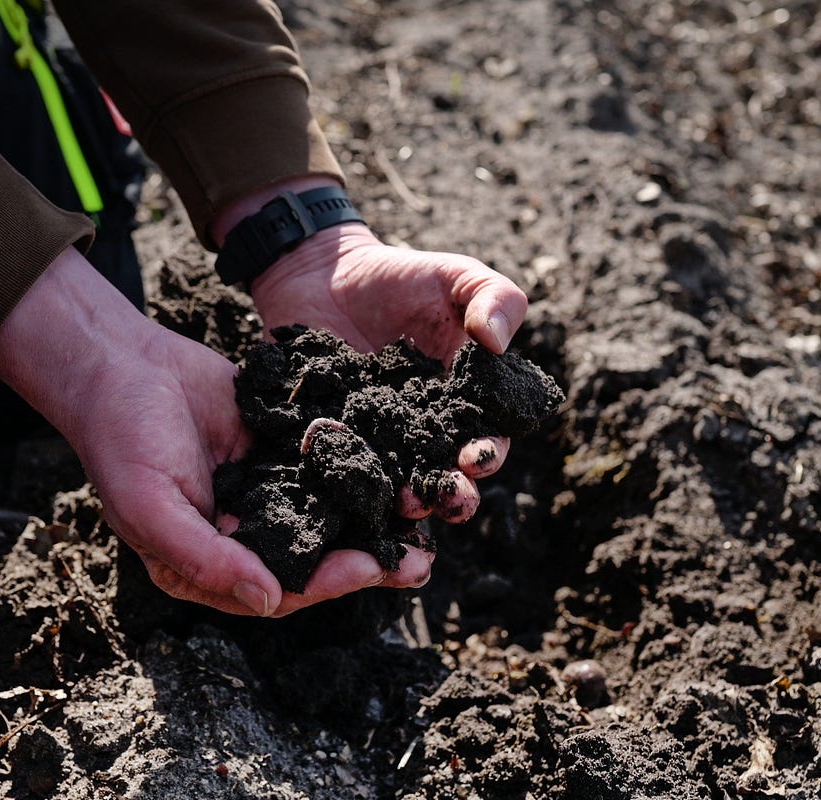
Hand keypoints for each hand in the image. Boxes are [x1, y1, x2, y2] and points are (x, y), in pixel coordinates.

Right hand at [0, 248, 394, 616]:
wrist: (121, 362)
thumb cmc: (122, 440)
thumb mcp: (151, 508)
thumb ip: (205, 558)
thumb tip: (269, 599)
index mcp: (208, 566)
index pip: (279, 591)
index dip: (326, 584)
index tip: (370, 568)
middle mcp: (243, 536)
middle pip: (317, 561)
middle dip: (369, 561)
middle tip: (421, 561)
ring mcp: (266, 492)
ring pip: (331, 516)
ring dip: (375, 520)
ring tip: (424, 516)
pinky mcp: (282, 450)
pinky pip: (329, 466)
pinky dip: (364, 468)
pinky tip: (401, 465)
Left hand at [212, 180, 527, 595]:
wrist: (322, 274)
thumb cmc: (399, 276)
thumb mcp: (455, 274)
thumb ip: (494, 296)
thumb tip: (498, 342)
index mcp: (462, 402)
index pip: (486, 439)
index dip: (488, 454)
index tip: (478, 456)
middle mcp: (423, 433)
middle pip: (446, 476)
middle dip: (454, 495)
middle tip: (448, 500)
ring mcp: (376, 443)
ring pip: (397, 486)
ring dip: (408, 503)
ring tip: (406, 504)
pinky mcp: (333, 443)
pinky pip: (341, 473)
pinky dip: (346, 488)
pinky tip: (348, 492)